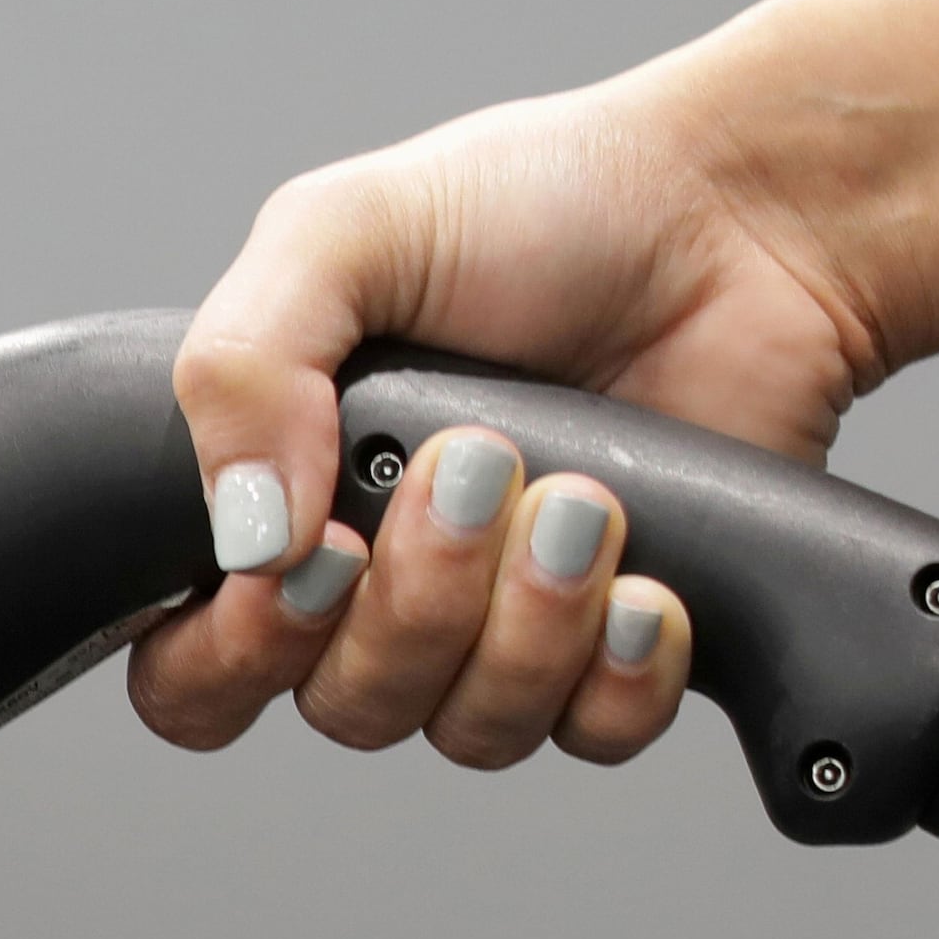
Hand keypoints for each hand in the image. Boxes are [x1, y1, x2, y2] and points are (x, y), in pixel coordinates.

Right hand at [128, 0, 938, 764]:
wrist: (744, 216)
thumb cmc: (547, 203)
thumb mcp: (341, 230)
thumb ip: (239, 367)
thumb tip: (240, 535)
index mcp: (287, 500)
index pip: (193, 669)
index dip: (235, 655)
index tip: (311, 557)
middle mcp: (385, 585)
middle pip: (343, 708)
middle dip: (415, 602)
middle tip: (477, 470)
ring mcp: (505, 626)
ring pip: (469, 728)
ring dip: (527, 621)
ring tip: (585, 496)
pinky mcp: (620, 648)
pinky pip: (592, 735)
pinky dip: (617, 669)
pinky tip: (647, 580)